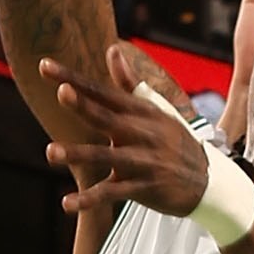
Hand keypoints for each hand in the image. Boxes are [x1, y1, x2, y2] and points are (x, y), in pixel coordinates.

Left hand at [46, 48, 210, 218]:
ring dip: (79, 155)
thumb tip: (111, 50)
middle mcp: (141, 133)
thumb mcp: (156, 109)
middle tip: (62, 93)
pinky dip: (90, 200)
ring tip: (51, 152)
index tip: (44, 65)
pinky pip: (113, 194)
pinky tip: (67, 203)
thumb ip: (129, 82)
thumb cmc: (175, 142)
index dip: (74, 79)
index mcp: (140, 112)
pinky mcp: (144, 188)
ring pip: (107, 157)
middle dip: (85, 106)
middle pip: (108, 117)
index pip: (102, 92)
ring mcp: (143, 161)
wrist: (209, 182)